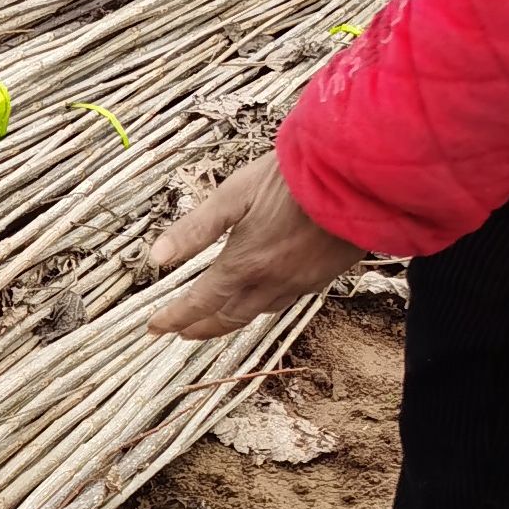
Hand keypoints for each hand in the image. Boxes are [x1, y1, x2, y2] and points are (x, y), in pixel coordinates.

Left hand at [146, 159, 363, 339]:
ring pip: (256, 313)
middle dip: (199, 327)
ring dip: (229, 322)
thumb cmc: (294, 178)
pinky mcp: (322, 277)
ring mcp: (299, 282)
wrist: (354, 177)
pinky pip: (284, 302)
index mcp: (245, 264)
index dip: (174, 318)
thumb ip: (195, 228)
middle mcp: (271, 282)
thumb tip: (157, 256)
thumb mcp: (234, 194)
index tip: (154, 328)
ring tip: (213, 321)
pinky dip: (261, 308)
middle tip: (180, 332)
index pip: (200, 302)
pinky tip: (258, 299)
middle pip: (227, 317)